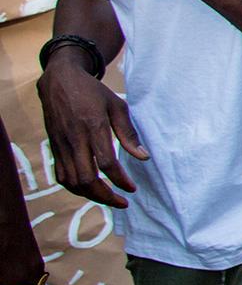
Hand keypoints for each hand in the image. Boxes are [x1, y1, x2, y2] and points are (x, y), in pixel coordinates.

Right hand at [36, 55, 148, 209]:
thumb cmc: (93, 93)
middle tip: (123, 202)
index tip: (132, 189)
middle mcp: (75, 140)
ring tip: (109, 199)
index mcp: (93, 127)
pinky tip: (89, 190)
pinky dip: (74, 188)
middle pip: (86, 179)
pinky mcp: (54, 148)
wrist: (60, 82)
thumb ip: (129, 132)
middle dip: (105, 196)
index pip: (106, 163)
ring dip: (91, 196)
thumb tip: (144, 157)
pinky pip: (61, 176)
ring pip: (72, 182)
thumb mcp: (117, 106)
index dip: (120, 180)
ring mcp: (62, 146)